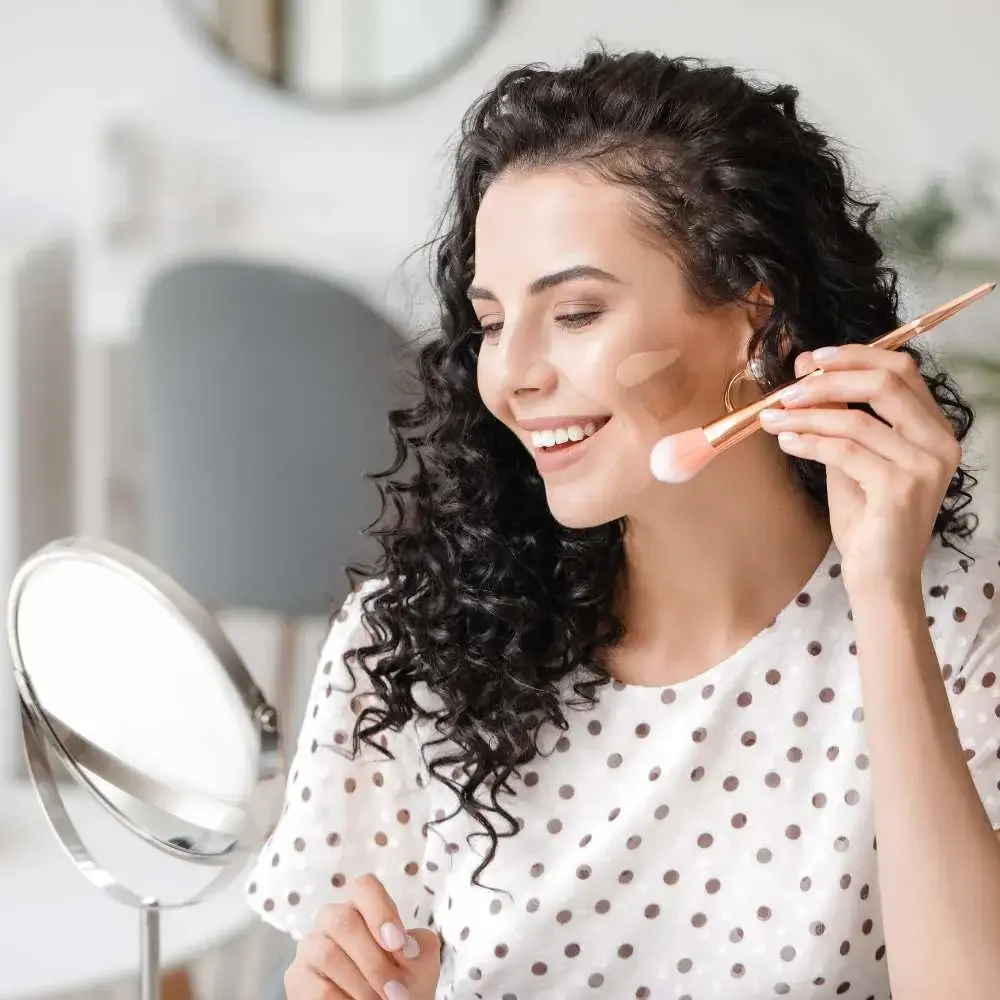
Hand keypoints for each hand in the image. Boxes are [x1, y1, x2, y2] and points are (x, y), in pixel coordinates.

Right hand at [284, 874, 440, 999]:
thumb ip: (420, 946)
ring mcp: (310, 947)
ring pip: (328, 954)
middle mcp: (332, 920)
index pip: (364, 886)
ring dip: (362, 986)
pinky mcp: (297, 978)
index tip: (399, 945)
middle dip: (374, 961)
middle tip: (397, 992)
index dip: (381, 911)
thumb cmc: (402, 985)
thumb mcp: (420, 963)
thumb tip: (407, 946)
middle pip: (343, 920)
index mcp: (363, 908)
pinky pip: (318, 989)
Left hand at [758, 344, 960, 593]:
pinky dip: (809, 441)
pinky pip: (844, 451)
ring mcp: (925, 466)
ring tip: (772, 419)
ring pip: (856, 420)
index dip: (855, 356)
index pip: (901, 370)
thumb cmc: (867, 518)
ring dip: (806, 415)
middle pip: (885, 383)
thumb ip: (837, 415)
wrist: (879, 576)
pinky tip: (786, 442)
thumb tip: (805, 367)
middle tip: (787, 390)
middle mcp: (939, 442)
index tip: (812, 359)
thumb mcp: (851, 456)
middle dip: (828, 380)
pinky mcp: (901, 488)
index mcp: (934, 428)